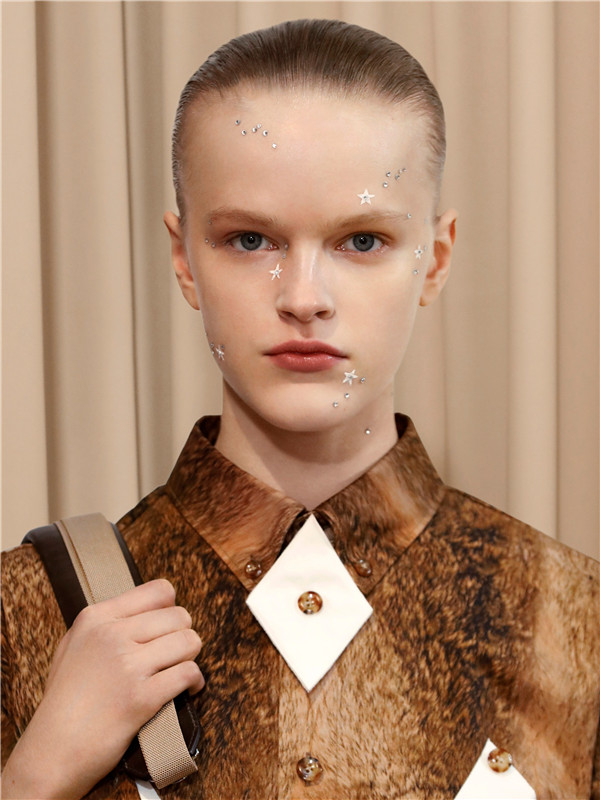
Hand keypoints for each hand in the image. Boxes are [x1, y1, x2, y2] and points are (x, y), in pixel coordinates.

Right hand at [1, 579, 203, 799]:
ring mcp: (127, 665)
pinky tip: (188, 689)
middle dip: (183, 635)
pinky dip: (195, 682)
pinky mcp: (142, 697)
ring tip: (182, 669)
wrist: (51, 752)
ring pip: (188, 641)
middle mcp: (112, 635)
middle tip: (175, 654)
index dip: (171, 608)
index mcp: (96, 618)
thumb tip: (147, 608)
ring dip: (191, 657)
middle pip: (179, 616)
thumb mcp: (74, 645)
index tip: (168, 626)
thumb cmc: (65, 701)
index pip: (158, 591)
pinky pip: (188, 673)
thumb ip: (106, 623)